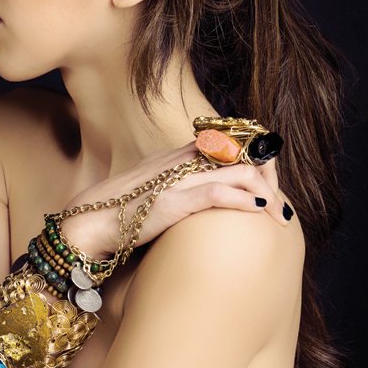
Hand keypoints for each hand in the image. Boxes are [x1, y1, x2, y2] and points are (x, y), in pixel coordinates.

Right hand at [61, 139, 287, 260]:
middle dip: (271, 175)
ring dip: (268, 192)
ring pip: (240, 170)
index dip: (257, 159)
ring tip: (278, 214)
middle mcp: (181, 160)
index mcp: (178, 155)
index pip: (230, 143)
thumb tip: (206, 200)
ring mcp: (178, 178)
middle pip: (243, 153)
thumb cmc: (118, 214)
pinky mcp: (173, 201)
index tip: (270, 183)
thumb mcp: (155, 191)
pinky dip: (246, 201)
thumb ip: (180, 187)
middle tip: (280, 203)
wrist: (87, 224)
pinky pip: (219, 193)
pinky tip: (261, 212)